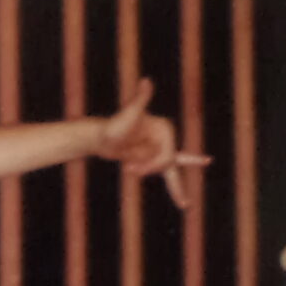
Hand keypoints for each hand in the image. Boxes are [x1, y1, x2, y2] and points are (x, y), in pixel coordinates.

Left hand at [90, 78, 207, 211]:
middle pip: (167, 164)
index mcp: (166, 128)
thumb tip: (146, 81)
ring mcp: (161, 150)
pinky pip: (170, 177)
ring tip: (128, 165)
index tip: (130, 168)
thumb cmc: (113, 127)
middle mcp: (167, 138)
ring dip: (146, 171)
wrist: (100, 139)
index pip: (168, 156)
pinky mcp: (153, 160)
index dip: (150, 165)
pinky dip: (176, 189)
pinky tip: (185, 203)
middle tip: (126, 168)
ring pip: (170, 173)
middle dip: (147, 169)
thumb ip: (139, 99)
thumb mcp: (128, 114)